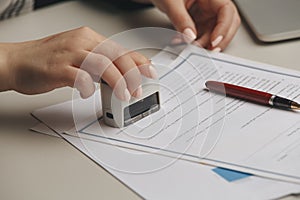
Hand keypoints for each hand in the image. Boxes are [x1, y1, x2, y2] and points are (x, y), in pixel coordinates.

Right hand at [0, 27, 156, 99]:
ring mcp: (69, 54)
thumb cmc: (48, 59)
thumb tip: (121, 75)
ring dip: (117, 82)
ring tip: (123, 96)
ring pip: (103, 65)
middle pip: (115, 56)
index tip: (150, 71)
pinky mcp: (57, 68)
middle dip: (132, 75)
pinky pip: (80, 77)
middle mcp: (81, 42)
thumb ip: (99, 63)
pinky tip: (88, 93)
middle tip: (137, 90)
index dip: (138, 61)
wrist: (16, 61)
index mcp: (88, 38)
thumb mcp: (79, 55)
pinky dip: (88, 87)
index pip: (120, 49)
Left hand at [148, 0, 240, 50]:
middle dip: (219, 41)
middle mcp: (212, 5)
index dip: (224, 27)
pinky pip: (202, 37)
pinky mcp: (199, 24)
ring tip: (188, 47)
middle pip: (227, 24)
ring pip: (214, 34)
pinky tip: (181, 42)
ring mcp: (207, 15)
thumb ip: (180, 19)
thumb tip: (190, 37)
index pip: (226, 10)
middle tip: (207, 52)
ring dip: (204, 44)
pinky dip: (194, 43)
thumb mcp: (171, 3)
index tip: (214, 41)